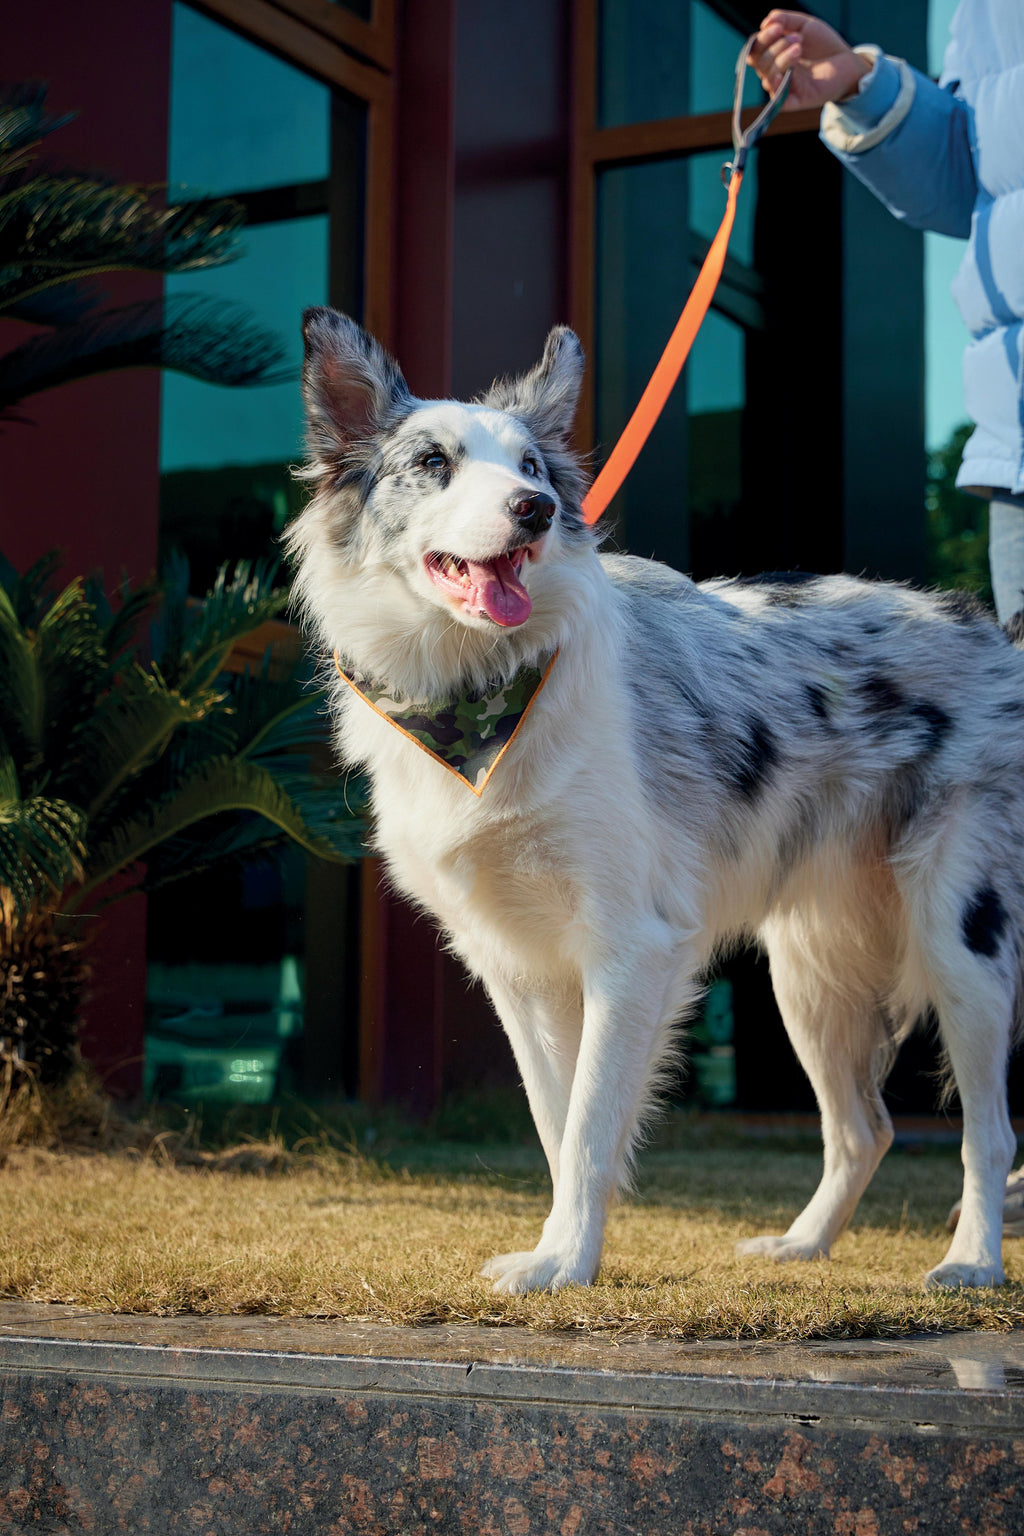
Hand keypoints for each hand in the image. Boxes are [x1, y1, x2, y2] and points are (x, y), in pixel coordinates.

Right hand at [749, 10, 872, 110]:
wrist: (845, 61)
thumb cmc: (823, 44)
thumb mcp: (804, 25)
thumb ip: (785, 20)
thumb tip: (765, 22)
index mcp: (773, 55)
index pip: (755, 50)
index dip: (762, 39)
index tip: (778, 27)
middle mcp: (774, 72)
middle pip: (759, 63)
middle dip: (776, 47)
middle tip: (798, 39)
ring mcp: (783, 87)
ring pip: (768, 77)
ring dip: (782, 59)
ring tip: (799, 48)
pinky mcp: (793, 102)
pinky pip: (776, 99)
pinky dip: (776, 86)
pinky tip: (783, 75)